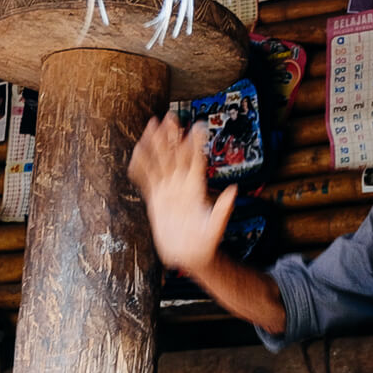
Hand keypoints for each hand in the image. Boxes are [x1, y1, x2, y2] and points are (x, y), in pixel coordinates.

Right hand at [128, 114, 236, 273]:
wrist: (189, 256)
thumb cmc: (206, 244)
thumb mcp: (216, 227)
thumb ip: (223, 209)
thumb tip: (235, 191)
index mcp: (196, 190)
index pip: (196, 161)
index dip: (195, 144)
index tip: (197, 126)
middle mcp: (182, 186)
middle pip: (176, 156)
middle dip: (172, 136)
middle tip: (170, 116)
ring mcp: (168, 191)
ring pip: (160, 162)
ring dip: (155, 144)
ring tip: (152, 124)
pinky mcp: (156, 200)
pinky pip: (146, 179)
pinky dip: (141, 165)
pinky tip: (137, 149)